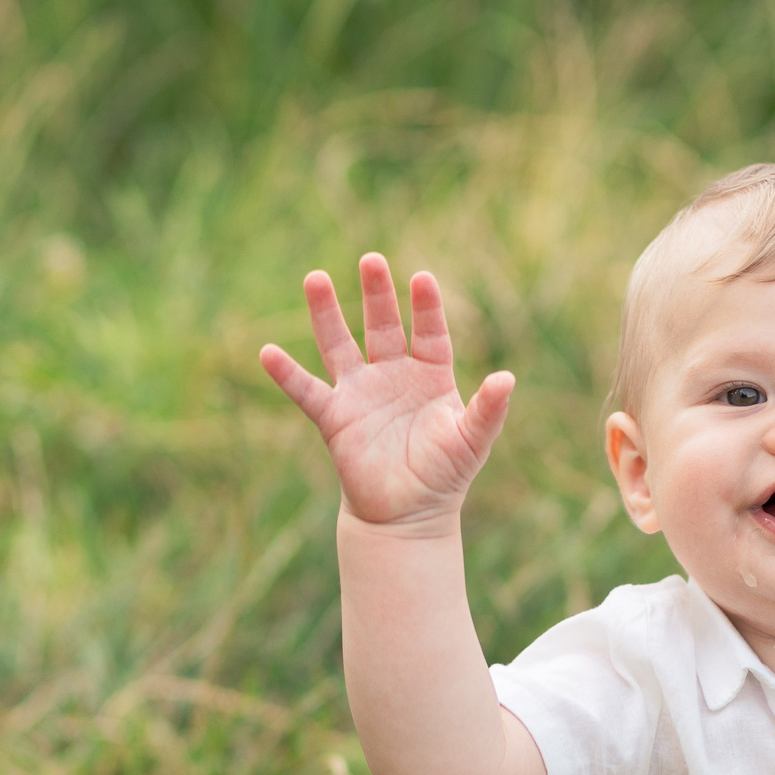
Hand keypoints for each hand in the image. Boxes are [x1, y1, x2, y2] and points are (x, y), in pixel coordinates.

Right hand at [260, 253, 513, 529]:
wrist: (409, 515)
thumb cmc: (445, 474)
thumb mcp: (472, 440)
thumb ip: (488, 409)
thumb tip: (507, 378)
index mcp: (429, 375)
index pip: (429, 332)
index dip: (426, 307)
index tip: (422, 278)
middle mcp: (392, 375)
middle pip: (381, 325)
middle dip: (376, 293)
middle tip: (371, 259)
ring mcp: (360, 393)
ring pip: (340, 344)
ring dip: (327, 313)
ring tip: (315, 278)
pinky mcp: (335, 418)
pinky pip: (307, 391)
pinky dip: (287, 374)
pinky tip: (267, 353)